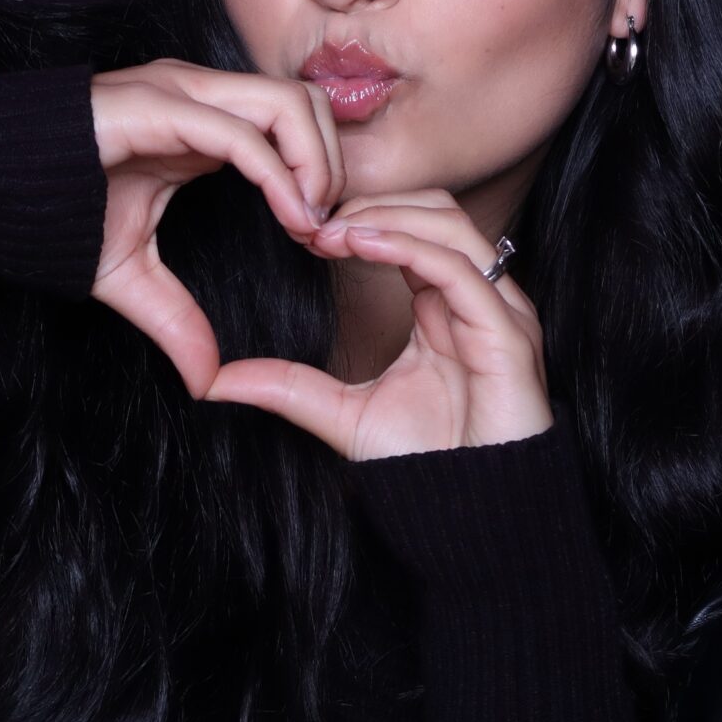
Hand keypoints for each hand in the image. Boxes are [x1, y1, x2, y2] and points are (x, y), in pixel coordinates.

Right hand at [89, 59, 343, 395]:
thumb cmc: (44, 211)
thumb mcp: (127, 274)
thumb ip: (174, 317)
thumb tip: (206, 379)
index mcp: (200, 119)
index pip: (292, 120)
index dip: (320, 174)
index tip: (317, 237)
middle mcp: (197, 93)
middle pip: (304, 101)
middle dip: (331, 163)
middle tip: (323, 230)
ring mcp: (178, 91)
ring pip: (287, 102)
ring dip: (316, 164)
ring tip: (309, 223)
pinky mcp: (156, 105)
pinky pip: (241, 133)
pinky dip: (280, 174)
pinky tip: (289, 216)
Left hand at [203, 192, 552, 459]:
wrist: (474, 517)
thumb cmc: (425, 466)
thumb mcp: (341, 415)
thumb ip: (288, 388)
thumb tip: (213, 383)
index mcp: (448, 307)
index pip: (416, 230)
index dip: (363, 218)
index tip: (304, 229)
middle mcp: (479, 300)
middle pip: (437, 210)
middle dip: (374, 203)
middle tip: (312, 218)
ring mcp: (499, 312)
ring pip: (450, 225)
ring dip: (387, 215)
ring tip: (332, 228)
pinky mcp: (508, 333)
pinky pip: (459, 269)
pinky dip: (408, 246)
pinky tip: (360, 244)